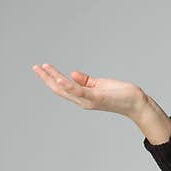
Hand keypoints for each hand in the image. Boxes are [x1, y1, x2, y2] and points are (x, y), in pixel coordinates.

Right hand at [32, 63, 146, 116]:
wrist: (136, 103)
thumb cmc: (120, 94)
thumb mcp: (100, 85)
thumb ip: (85, 81)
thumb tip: (71, 74)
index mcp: (83, 97)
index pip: (62, 87)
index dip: (50, 78)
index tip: (41, 67)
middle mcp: (83, 101)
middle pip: (59, 89)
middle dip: (46, 78)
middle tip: (35, 67)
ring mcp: (89, 100)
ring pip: (66, 90)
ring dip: (53, 79)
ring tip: (43, 68)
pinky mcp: (97, 98)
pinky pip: (80, 92)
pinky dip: (69, 86)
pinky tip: (60, 78)